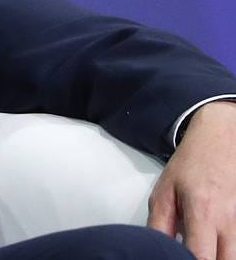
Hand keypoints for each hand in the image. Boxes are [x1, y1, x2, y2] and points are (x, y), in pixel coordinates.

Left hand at [148, 101, 235, 258]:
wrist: (222, 138)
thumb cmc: (192, 163)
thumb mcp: (165, 190)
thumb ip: (159, 223)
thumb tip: (156, 249)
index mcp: (203, 211)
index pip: (201, 256)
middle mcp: (229, 219)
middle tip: (192, 254)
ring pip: (235, 255)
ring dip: (219, 256)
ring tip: (203, 248)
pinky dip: (228, 247)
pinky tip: (216, 242)